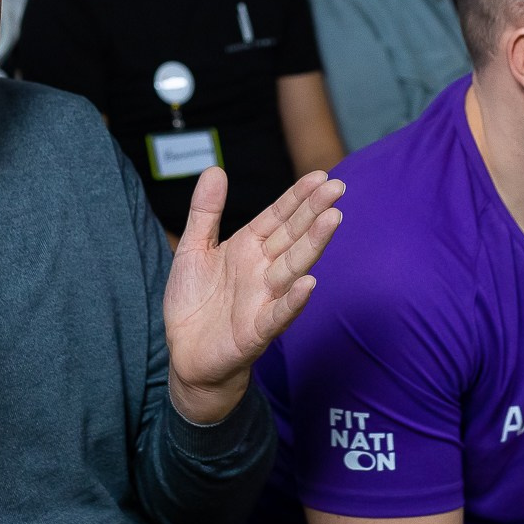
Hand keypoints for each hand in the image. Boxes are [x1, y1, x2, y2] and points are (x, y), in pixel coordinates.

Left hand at [163, 168, 343, 425]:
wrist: (185, 354)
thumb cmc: (194, 302)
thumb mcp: (193, 249)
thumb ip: (205, 211)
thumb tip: (215, 168)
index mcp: (249, 248)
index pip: (279, 216)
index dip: (298, 196)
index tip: (320, 175)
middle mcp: (263, 270)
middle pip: (292, 236)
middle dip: (314, 211)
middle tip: (337, 187)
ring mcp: (263, 299)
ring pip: (292, 267)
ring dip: (313, 245)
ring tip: (332, 220)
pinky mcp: (257, 331)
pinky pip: (278, 314)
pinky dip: (293, 300)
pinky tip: (308, 282)